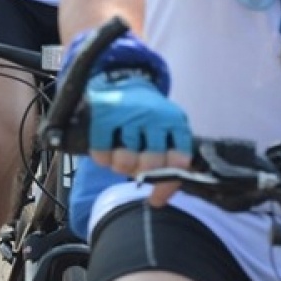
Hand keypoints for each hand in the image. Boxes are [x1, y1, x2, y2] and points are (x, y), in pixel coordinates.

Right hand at [65, 29, 190, 176]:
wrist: (120, 80)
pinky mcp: (104, 114)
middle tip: (137, 166)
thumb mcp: (166, 132)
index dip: (169, 179)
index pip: (179, 159)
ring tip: (121, 156)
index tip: (158, 189)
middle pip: (151, 163)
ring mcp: (128, 113)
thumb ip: (169, 163)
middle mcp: (154, 115)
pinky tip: (107, 149)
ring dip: (121, 165)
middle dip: (142, 172)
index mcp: (174, 120)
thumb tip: (159, 200)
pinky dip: (102, 158)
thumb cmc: (147, 117)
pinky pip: (101, 152)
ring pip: (125, 161)